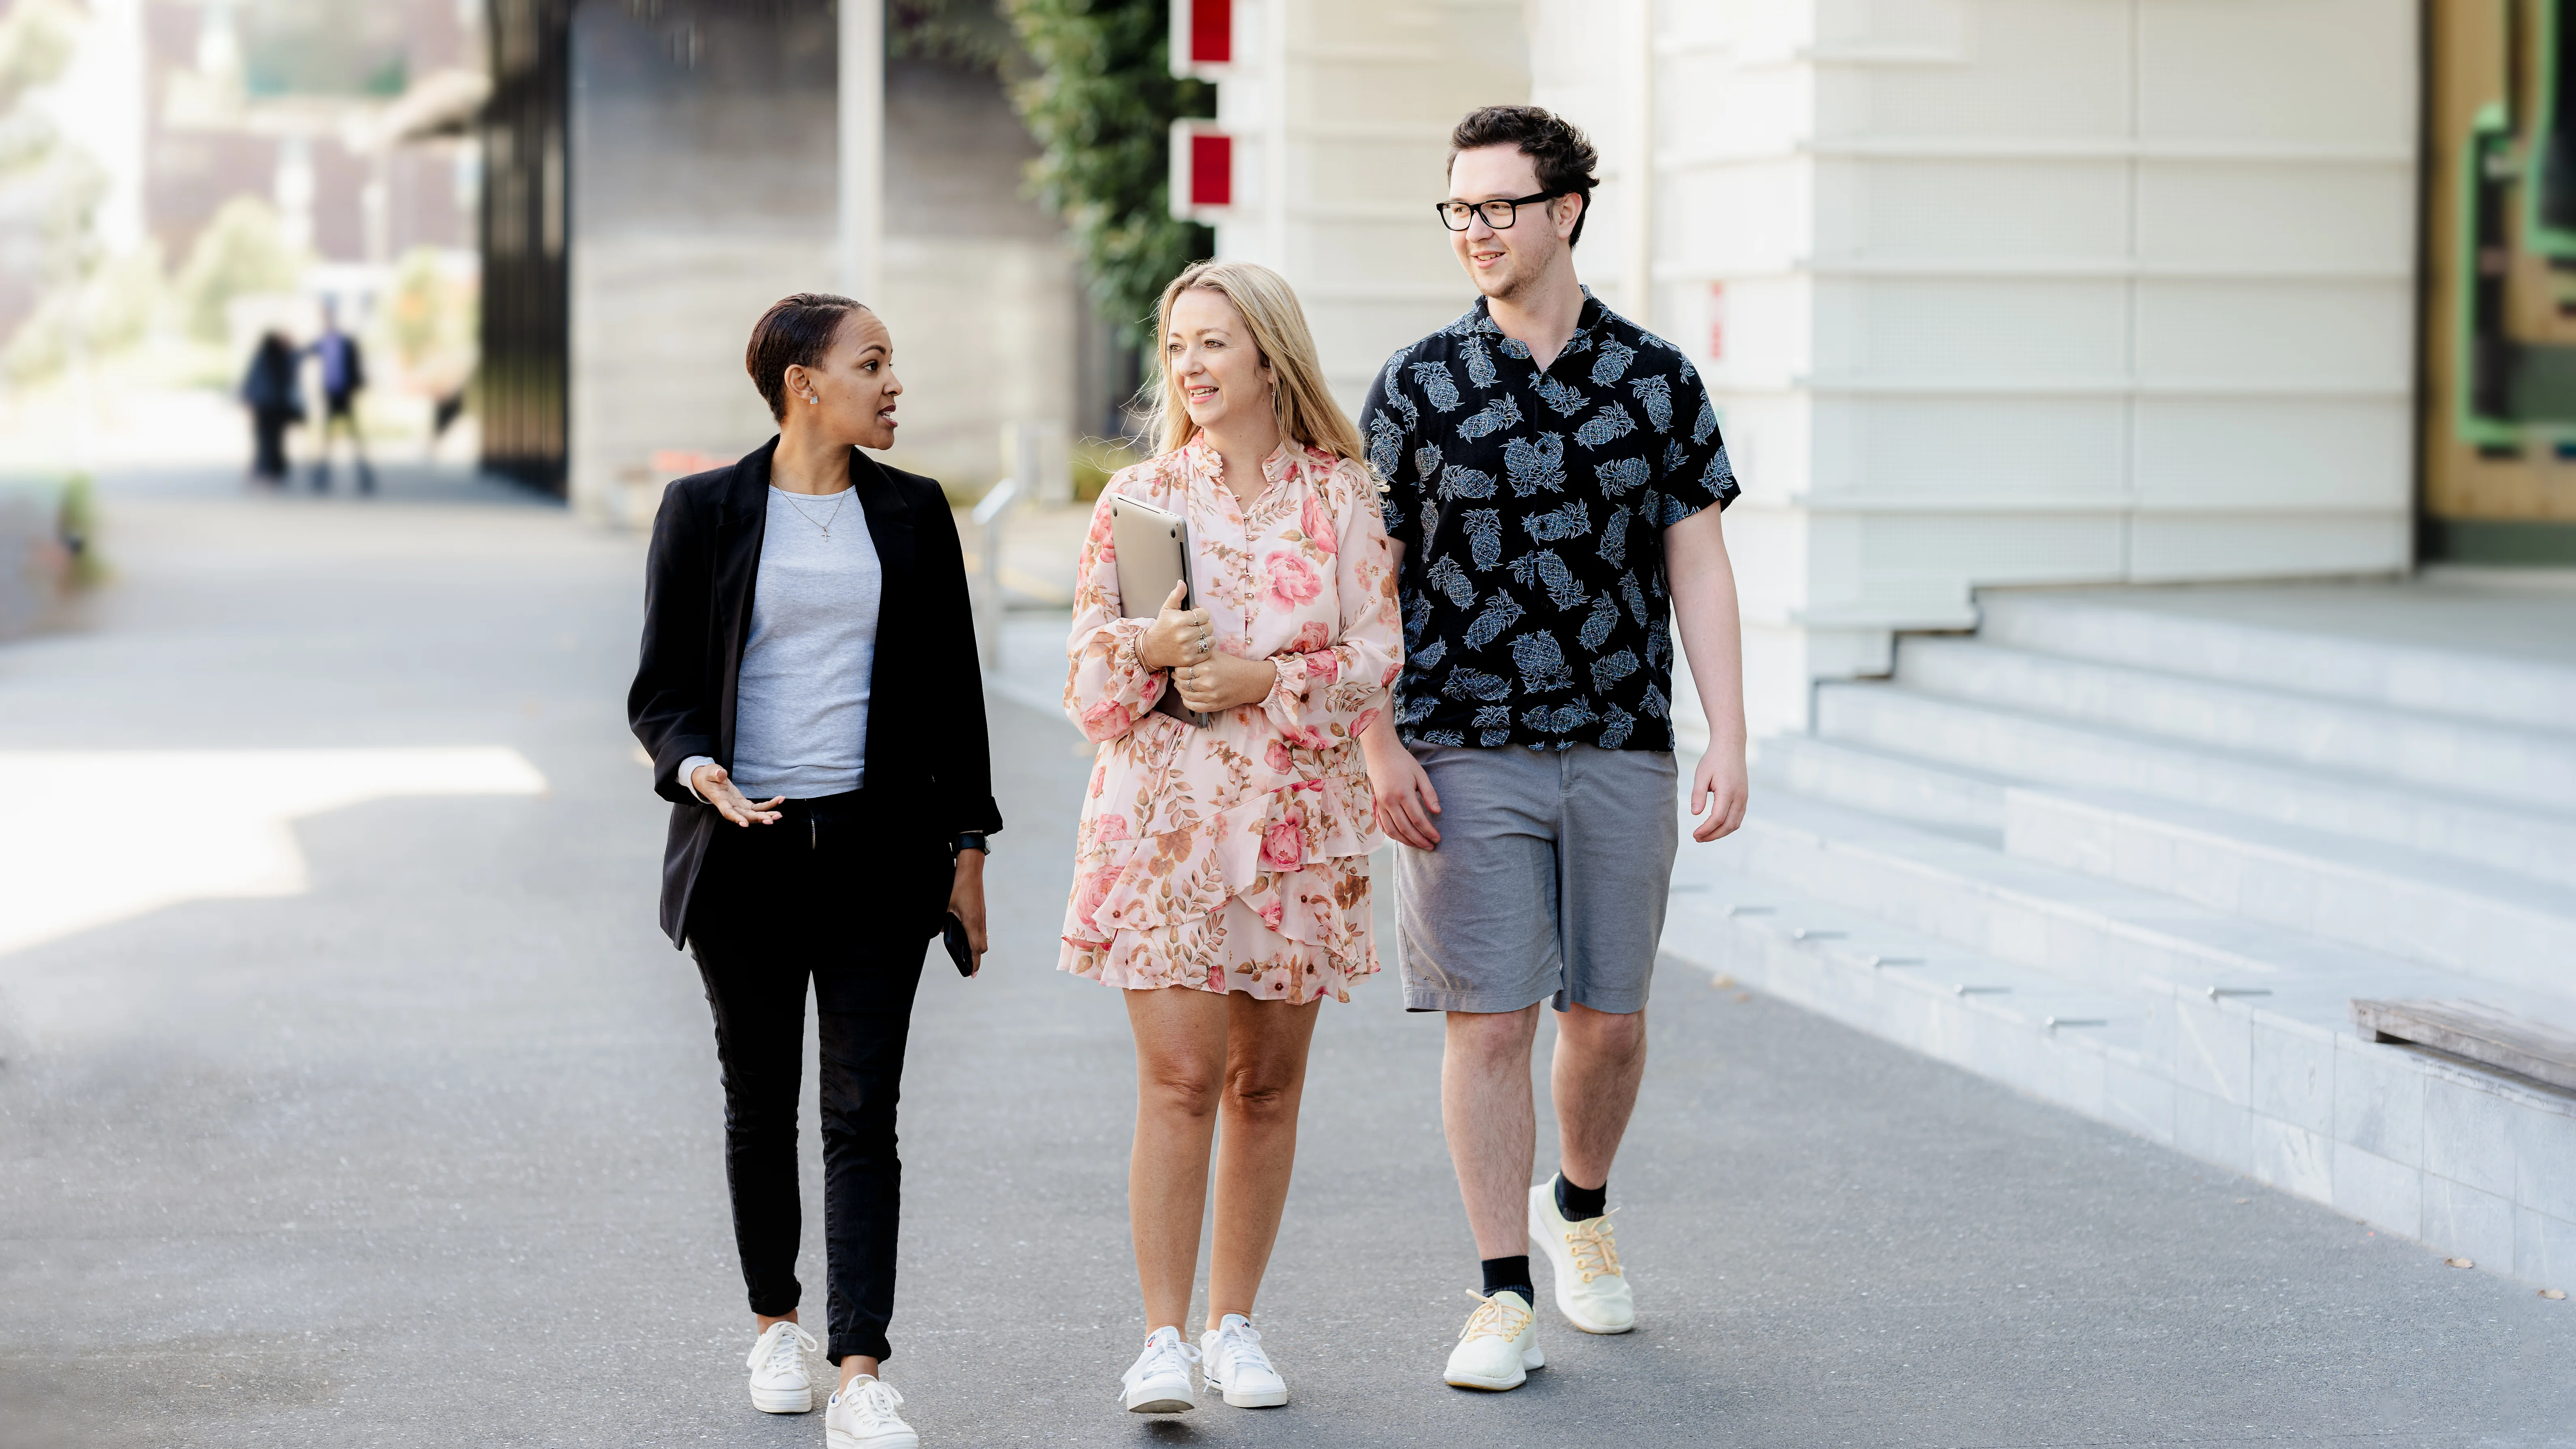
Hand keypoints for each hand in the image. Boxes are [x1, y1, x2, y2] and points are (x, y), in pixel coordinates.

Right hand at [692, 763, 784, 825]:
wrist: (709, 781)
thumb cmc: (709, 776)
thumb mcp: (710, 772)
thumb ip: (715, 773)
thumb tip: (721, 773)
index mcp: (720, 801)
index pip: (728, 812)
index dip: (736, 818)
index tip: (745, 824)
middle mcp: (731, 807)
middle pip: (745, 816)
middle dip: (758, 818)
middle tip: (772, 820)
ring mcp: (738, 807)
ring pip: (753, 814)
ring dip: (766, 814)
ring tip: (779, 814)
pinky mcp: (744, 804)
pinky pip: (758, 807)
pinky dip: (769, 805)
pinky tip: (780, 799)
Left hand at [947, 849, 987, 971]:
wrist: (971, 870)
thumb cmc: (958, 886)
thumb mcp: (946, 906)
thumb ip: (943, 921)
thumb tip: (940, 931)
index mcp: (971, 923)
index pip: (976, 949)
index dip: (974, 963)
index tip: (972, 974)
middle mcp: (980, 922)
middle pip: (982, 947)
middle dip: (976, 957)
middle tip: (969, 965)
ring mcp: (982, 916)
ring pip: (983, 938)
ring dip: (977, 946)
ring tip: (968, 952)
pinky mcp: (982, 911)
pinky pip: (982, 929)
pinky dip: (977, 936)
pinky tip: (967, 934)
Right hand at [1138, 580, 1214, 670]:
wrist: (1152, 649)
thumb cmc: (1161, 627)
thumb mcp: (1167, 609)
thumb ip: (1176, 595)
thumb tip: (1182, 583)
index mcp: (1180, 620)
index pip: (1205, 614)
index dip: (1200, 615)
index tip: (1194, 618)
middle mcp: (1184, 635)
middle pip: (1209, 626)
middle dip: (1203, 626)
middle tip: (1194, 627)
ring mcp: (1188, 648)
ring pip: (1211, 639)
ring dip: (1206, 637)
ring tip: (1196, 637)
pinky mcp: (1190, 659)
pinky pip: (1208, 651)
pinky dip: (1205, 649)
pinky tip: (1196, 645)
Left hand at [1174, 650, 1276, 713]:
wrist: (1249, 680)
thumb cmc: (1231, 665)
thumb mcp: (1215, 655)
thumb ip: (1198, 655)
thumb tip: (1180, 656)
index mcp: (1207, 668)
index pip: (1181, 670)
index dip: (1178, 668)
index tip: (1180, 667)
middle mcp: (1208, 683)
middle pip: (1181, 682)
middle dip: (1177, 678)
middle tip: (1178, 675)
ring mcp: (1210, 697)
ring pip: (1185, 695)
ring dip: (1180, 689)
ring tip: (1182, 684)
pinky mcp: (1213, 706)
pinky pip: (1192, 706)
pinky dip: (1186, 701)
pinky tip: (1187, 695)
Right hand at [1361, 727, 1440, 848]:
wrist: (1380, 753)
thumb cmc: (1403, 762)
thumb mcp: (1421, 774)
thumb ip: (1429, 794)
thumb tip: (1437, 812)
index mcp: (1403, 793)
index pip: (1417, 819)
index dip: (1428, 831)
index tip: (1437, 838)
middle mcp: (1390, 801)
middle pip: (1405, 829)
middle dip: (1419, 840)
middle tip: (1431, 847)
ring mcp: (1381, 804)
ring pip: (1393, 831)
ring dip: (1406, 841)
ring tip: (1419, 845)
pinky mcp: (1377, 805)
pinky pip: (1383, 826)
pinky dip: (1393, 835)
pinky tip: (1403, 839)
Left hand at [1689, 742, 1748, 842]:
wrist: (1731, 746)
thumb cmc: (1714, 759)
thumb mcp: (1701, 774)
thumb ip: (1698, 794)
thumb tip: (1695, 814)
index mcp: (1728, 791)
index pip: (1718, 818)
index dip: (1706, 829)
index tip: (1694, 834)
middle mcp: (1739, 797)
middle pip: (1728, 825)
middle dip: (1713, 835)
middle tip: (1698, 838)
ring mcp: (1744, 798)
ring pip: (1735, 824)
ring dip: (1721, 833)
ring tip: (1705, 835)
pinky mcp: (1744, 797)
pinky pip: (1738, 817)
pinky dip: (1728, 826)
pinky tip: (1716, 827)